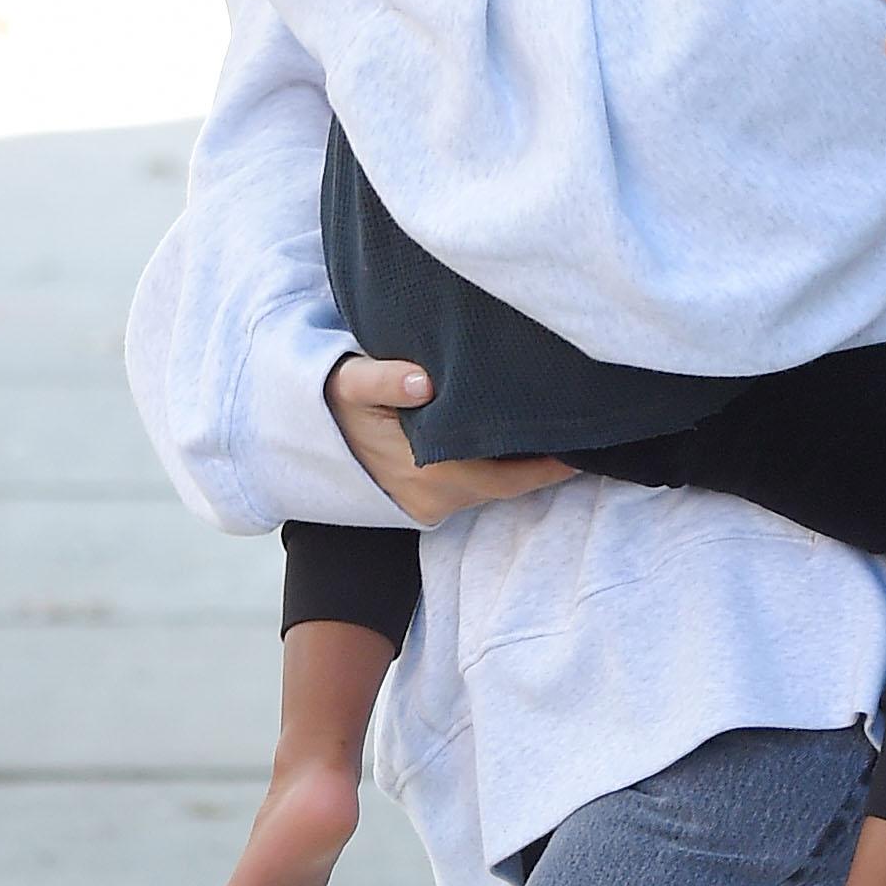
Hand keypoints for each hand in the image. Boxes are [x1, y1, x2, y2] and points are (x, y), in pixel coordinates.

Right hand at [325, 356, 573, 523]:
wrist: (302, 433)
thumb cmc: (335, 401)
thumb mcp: (350, 381)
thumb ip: (382, 379)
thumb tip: (422, 380)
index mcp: (426, 471)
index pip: (508, 475)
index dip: (549, 464)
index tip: (584, 445)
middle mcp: (434, 497)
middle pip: (509, 485)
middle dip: (545, 464)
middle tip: (584, 434)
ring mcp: (430, 506)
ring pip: (494, 488)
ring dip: (522, 468)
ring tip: (557, 435)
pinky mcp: (425, 505)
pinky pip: (477, 489)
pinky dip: (500, 470)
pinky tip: (516, 445)